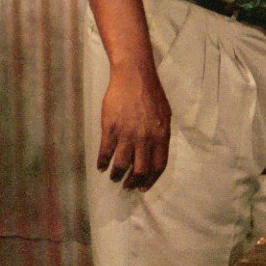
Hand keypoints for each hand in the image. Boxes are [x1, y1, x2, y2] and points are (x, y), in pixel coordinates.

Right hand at [96, 63, 170, 190]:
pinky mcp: (110, 129)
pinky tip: (101, 167)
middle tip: (128, 186)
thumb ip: (161, 135)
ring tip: (114, 177)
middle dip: (133, 182)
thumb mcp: (164, 116)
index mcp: (161, 135)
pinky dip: (102, 163)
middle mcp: (145, 138)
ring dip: (117, 175)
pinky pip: (105, 153)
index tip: (144, 187)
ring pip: (121, 164)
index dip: (151, 179)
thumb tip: (155, 153)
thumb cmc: (151, 95)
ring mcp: (127, 135)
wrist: (134, 77)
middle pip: (140, 170)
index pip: (158, 165)